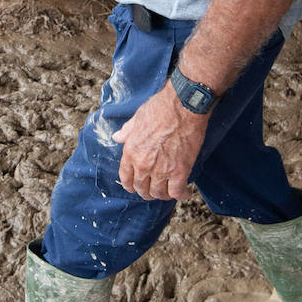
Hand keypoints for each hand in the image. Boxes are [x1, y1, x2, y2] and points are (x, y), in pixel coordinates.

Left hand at [114, 85, 207, 201]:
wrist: (183, 107)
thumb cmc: (160, 108)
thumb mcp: (137, 118)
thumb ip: (126, 131)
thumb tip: (117, 137)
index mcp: (131, 151)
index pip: (126, 177)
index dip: (130, 185)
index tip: (134, 187)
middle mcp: (143, 164)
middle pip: (142, 188)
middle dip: (146, 191)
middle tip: (153, 190)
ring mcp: (161, 170)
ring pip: (158, 193)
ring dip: (162, 194)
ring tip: (167, 191)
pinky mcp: (180, 172)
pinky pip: (177, 192)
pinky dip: (180, 195)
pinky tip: (184, 192)